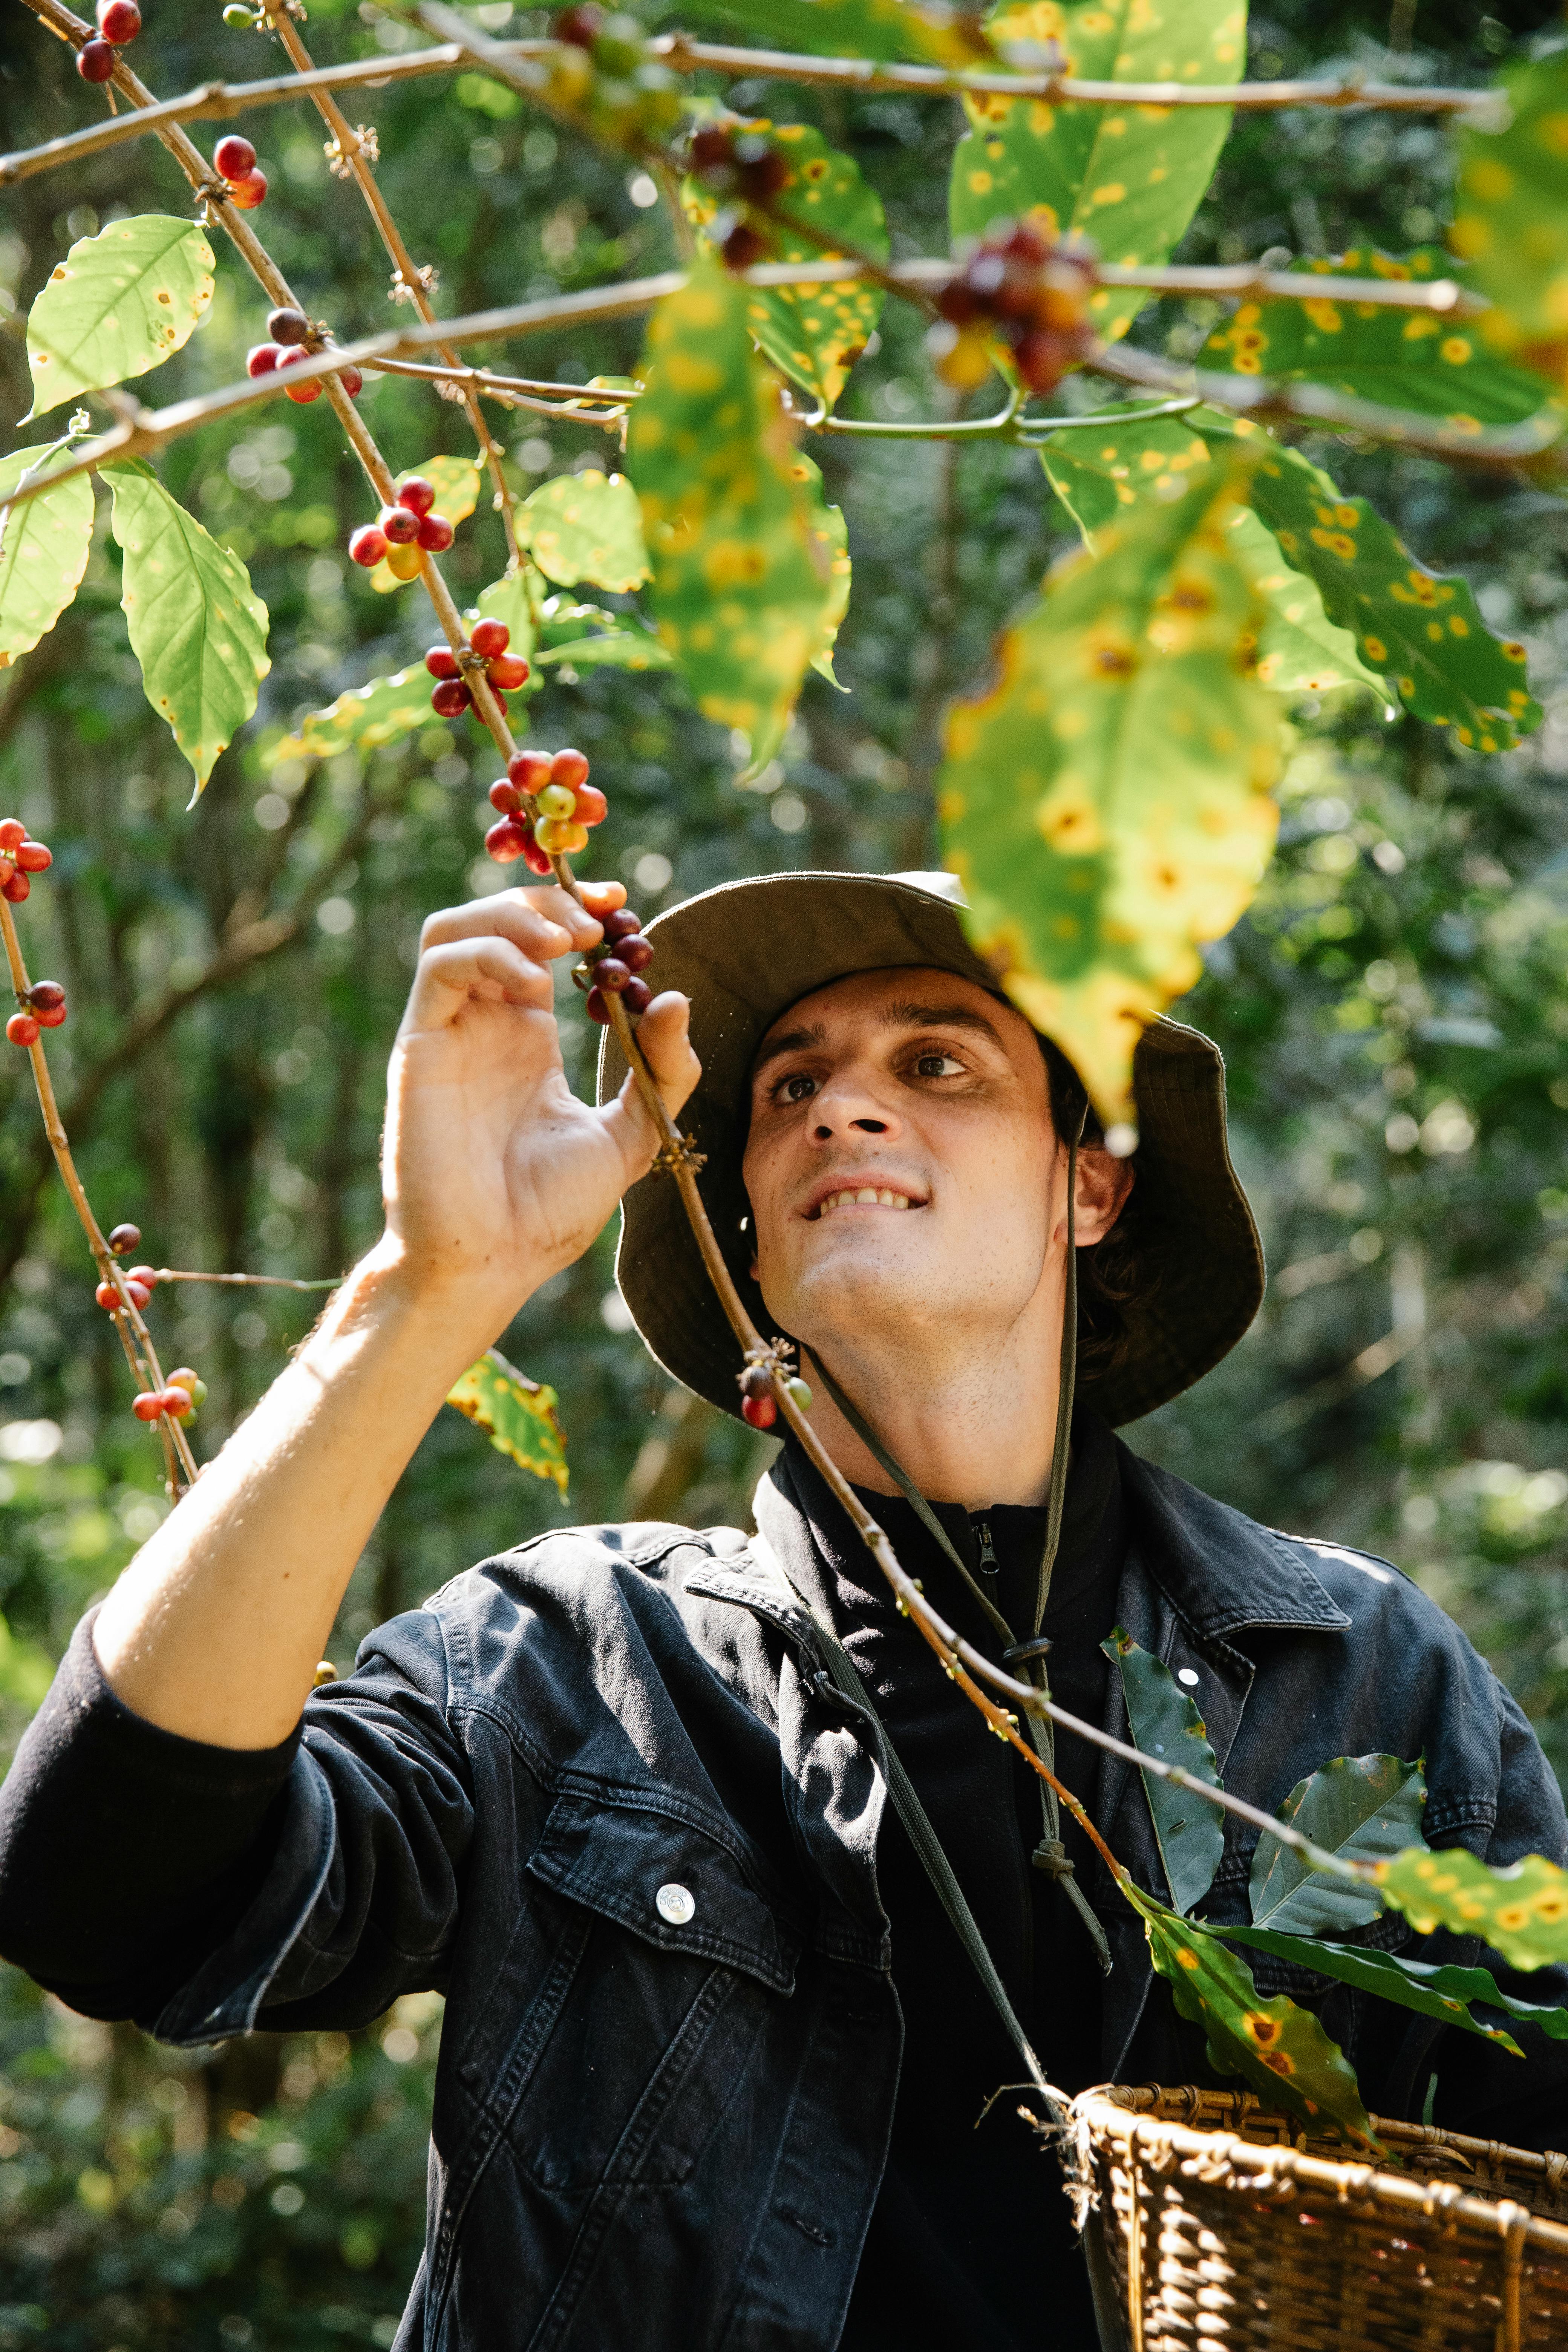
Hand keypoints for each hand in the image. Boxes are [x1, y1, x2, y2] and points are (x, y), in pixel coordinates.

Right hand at [379, 881, 699, 1324]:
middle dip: (548, 900)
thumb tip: (678, 999)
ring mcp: (450, 1032)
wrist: (492, 1260)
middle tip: (601, 922)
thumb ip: (663, 1072)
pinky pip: (440, 966)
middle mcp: (485, 1026)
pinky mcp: (421, 1046)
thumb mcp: (631, 1136)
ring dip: (512, 914)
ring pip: (456, 928)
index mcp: (526, 1038)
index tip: (622, 910)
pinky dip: (488, 951)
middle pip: (495, 919)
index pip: (538, 943)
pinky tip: (534, 976)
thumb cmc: (549, 1211)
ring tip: (567, 939)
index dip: (575, 911)